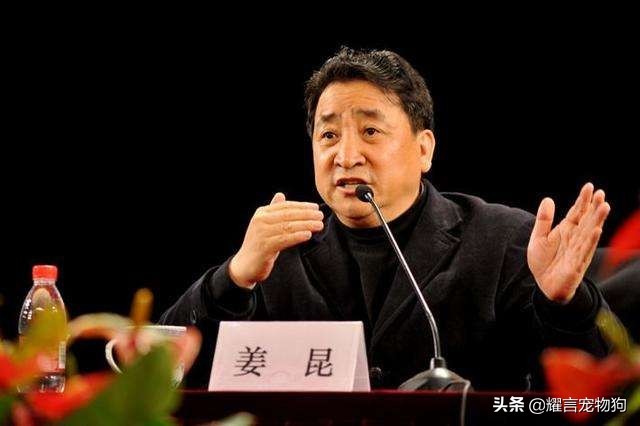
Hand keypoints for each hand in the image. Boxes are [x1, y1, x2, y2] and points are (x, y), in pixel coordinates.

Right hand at [228, 193, 323, 287]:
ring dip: (306, 225)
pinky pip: (284, 239)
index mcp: (262, 213)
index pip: (285, 206)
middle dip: (306, 214)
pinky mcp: (265, 246)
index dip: (302, 206)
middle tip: (320, 215)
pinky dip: (297, 236)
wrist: (245, 265)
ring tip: (319, 225)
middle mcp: (260, 221)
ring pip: (288, 226)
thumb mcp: (266, 225)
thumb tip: (280, 194)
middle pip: (288, 215)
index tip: (315, 207)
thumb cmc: (259, 244)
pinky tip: (308, 235)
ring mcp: (261, 233)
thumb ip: (274, 211)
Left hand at [527, 183, 610, 302]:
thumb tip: (548, 199)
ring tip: (604, 206)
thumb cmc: (543, 261)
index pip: (577, 212)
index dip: (583, 200)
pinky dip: (591, 241)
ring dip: (597, 220)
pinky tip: (597, 230)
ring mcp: (578, 250)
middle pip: (587, 220)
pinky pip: (585, 251)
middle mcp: (575, 238)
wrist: (544, 285)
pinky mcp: (577, 264)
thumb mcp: (538, 238)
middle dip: (594, 207)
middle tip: (601, 193)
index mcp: (567, 230)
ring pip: (590, 233)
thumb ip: (544, 220)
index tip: (589, 186)